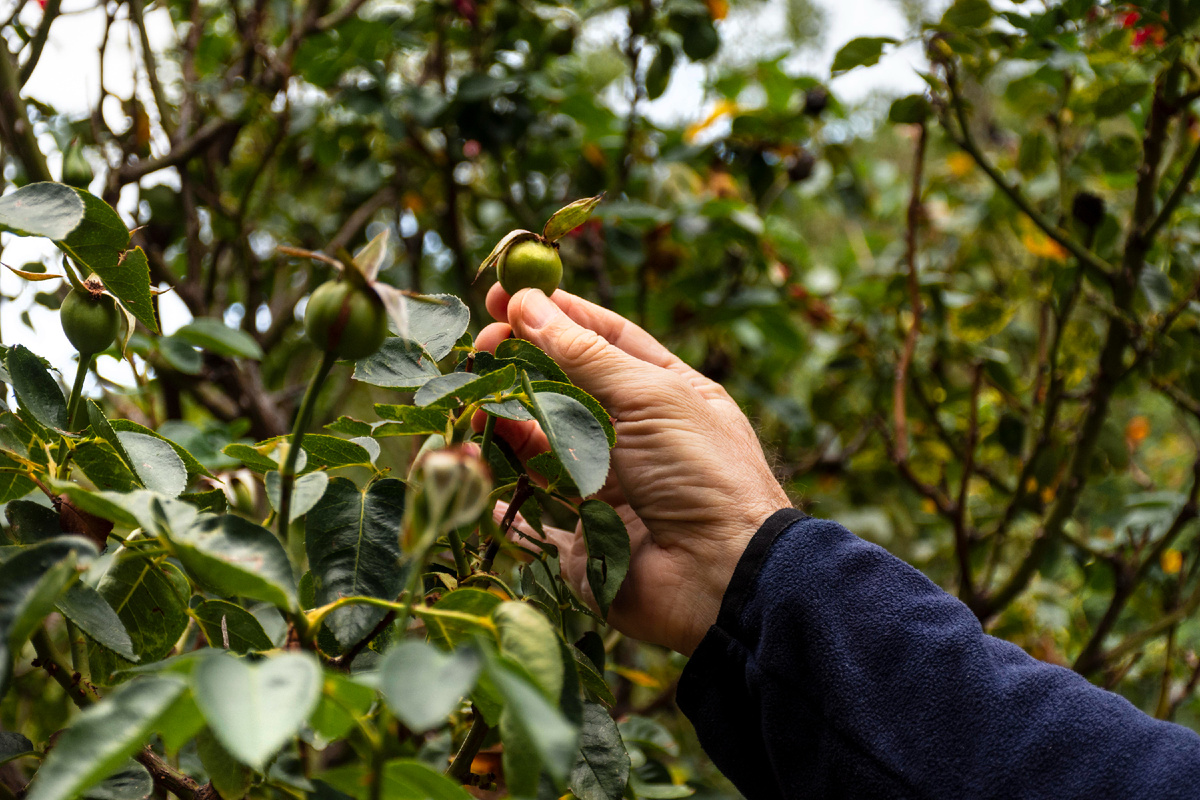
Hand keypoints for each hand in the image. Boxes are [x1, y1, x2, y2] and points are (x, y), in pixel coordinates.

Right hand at [475, 285, 790, 654]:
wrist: (719, 577)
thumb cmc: (700, 472)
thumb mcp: (650, 396)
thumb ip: (583, 353)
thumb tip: (527, 302)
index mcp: (666, 392)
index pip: (604, 340)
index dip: (556, 315)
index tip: (505, 294)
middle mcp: (635, 435)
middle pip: (565, 388)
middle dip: (521, 363)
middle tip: (480, 348)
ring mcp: (606, 486)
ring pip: (541, 442)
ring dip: (505, 417)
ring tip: (474, 398)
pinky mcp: (579, 536)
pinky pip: (529, 507)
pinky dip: (500, 486)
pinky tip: (471, 458)